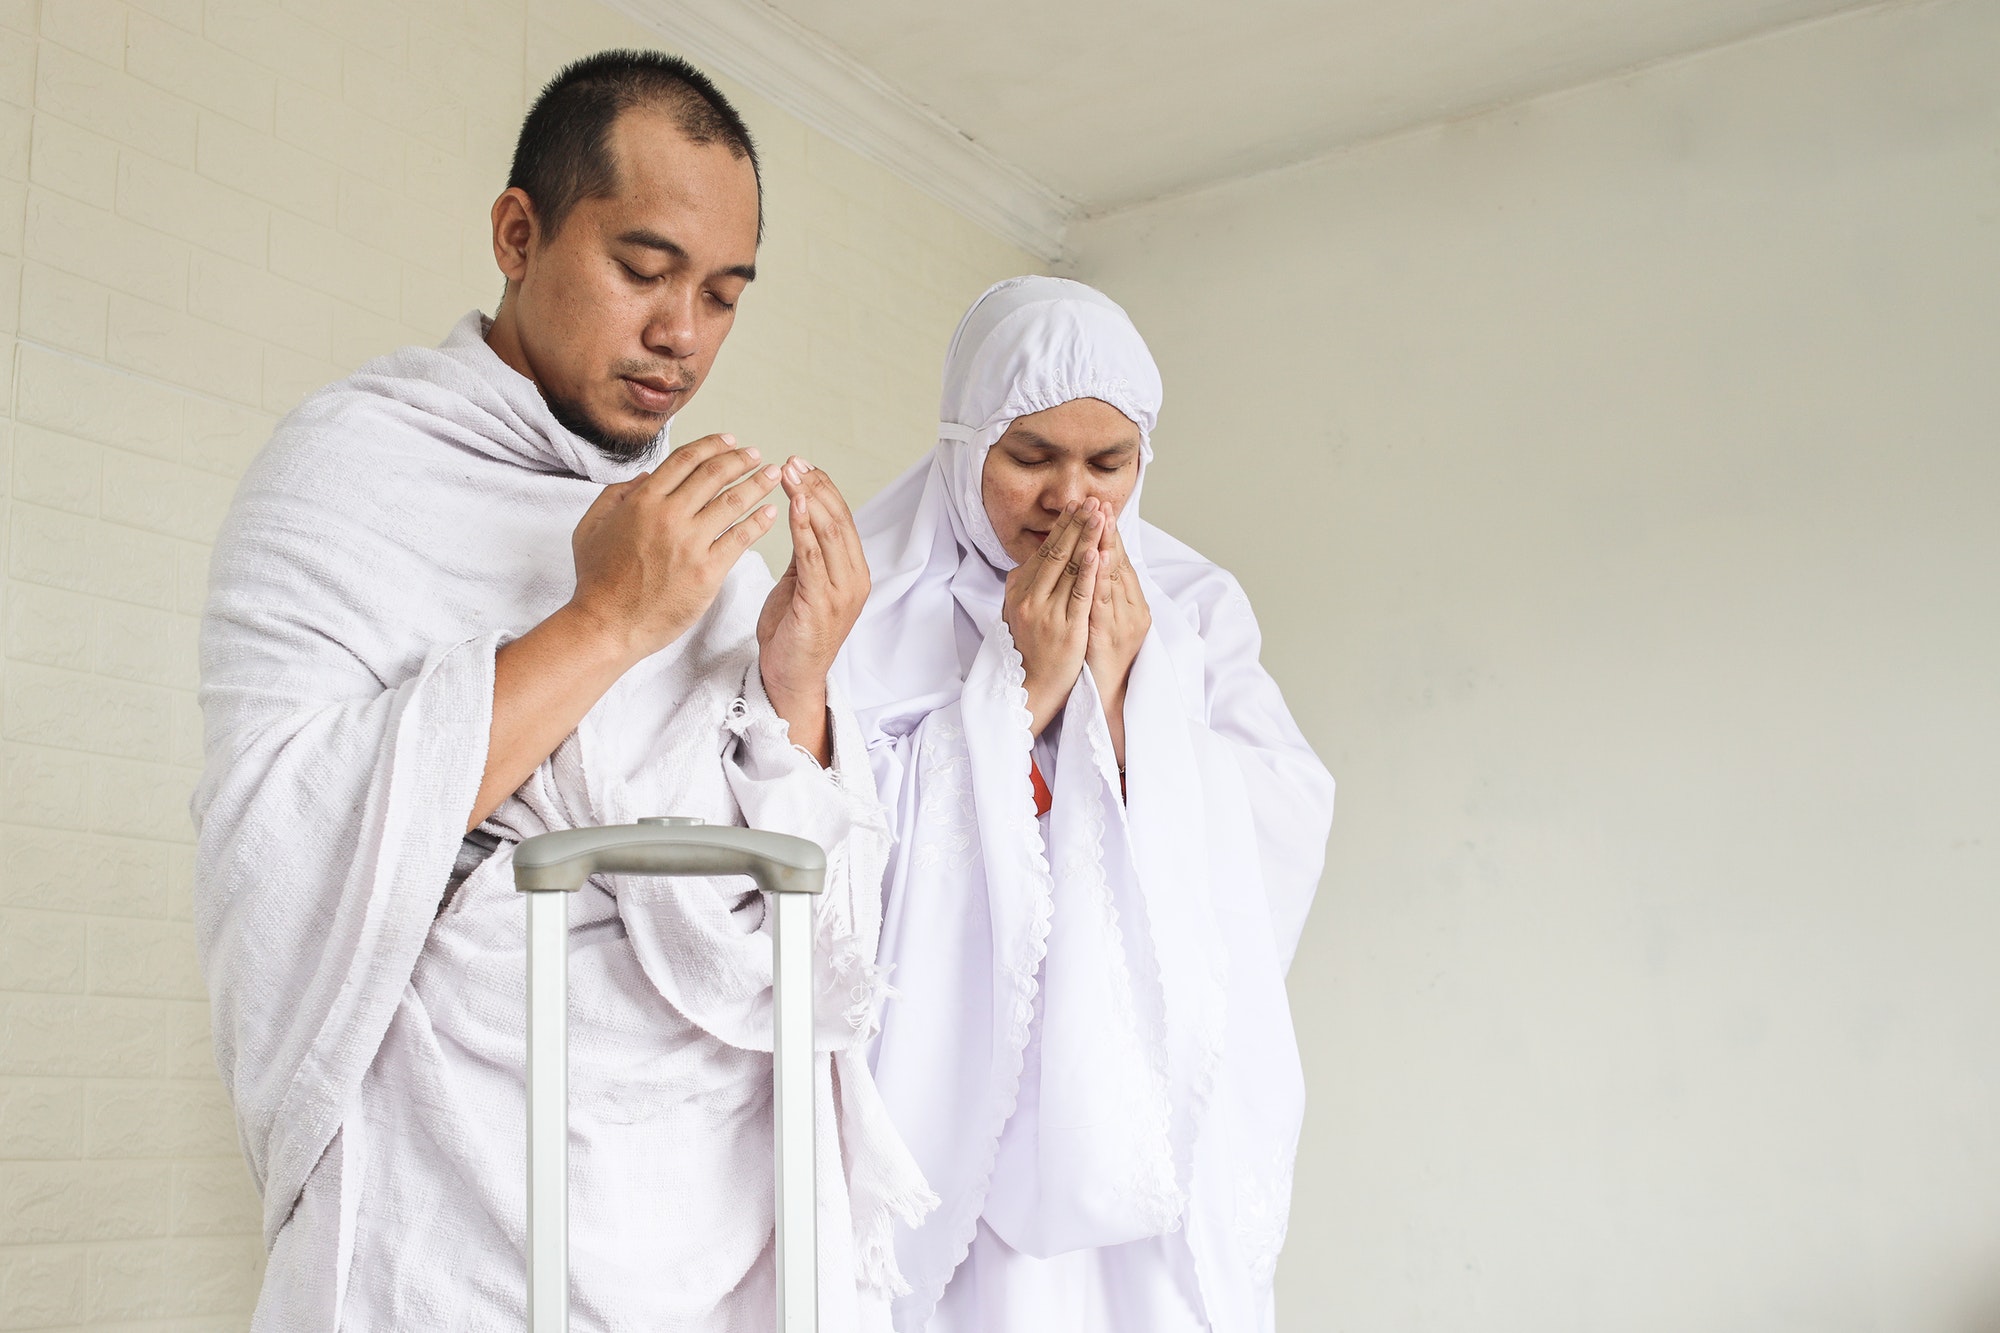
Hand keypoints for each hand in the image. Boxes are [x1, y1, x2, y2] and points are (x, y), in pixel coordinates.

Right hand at [567, 433, 779, 661]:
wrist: (607, 624)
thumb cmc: (597, 580)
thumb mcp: (591, 526)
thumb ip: (616, 494)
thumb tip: (645, 476)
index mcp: (643, 501)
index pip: (685, 460)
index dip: (712, 446)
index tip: (729, 442)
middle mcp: (669, 516)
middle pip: (714, 475)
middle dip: (740, 461)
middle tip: (755, 455)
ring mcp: (689, 543)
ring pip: (733, 503)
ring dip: (757, 484)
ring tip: (773, 476)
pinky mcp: (707, 571)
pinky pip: (740, 539)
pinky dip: (759, 522)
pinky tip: (771, 513)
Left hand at [757, 460, 869, 763]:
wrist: (790, 677)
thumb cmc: (792, 632)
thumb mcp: (801, 583)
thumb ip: (807, 553)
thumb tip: (800, 514)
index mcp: (852, 571)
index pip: (842, 518)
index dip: (823, 488)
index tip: (800, 464)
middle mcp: (854, 578)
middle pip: (839, 520)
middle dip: (815, 486)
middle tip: (792, 462)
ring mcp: (841, 592)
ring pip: (830, 533)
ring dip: (809, 499)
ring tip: (789, 474)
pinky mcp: (822, 603)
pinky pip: (813, 557)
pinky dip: (803, 528)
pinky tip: (793, 506)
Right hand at [1001, 499, 1102, 735]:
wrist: (1030, 687)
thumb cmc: (1028, 647)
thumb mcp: (1018, 611)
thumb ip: (1026, 584)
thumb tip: (1031, 558)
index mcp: (1019, 589)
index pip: (1045, 550)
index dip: (1063, 526)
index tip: (1077, 505)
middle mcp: (1030, 597)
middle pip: (1057, 552)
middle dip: (1077, 523)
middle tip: (1092, 499)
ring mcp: (1048, 613)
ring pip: (1070, 568)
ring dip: (1086, 538)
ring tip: (1099, 514)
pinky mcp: (1067, 628)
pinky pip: (1080, 595)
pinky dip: (1089, 572)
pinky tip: (1097, 552)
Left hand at [1084, 515, 1149, 698]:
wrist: (1105, 699)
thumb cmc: (1101, 658)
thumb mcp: (1104, 620)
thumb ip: (1102, 593)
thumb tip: (1095, 563)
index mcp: (1132, 605)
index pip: (1119, 562)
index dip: (1110, 534)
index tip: (1101, 507)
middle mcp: (1132, 611)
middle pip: (1120, 564)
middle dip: (1109, 532)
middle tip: (1102, 502)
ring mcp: (1122, 623)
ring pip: (1115, 579)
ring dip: (1108, 547)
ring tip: (1102, 520)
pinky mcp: (1109, 637)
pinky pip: (1103, 603)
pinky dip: (1101, 579)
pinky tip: (1098, 558)